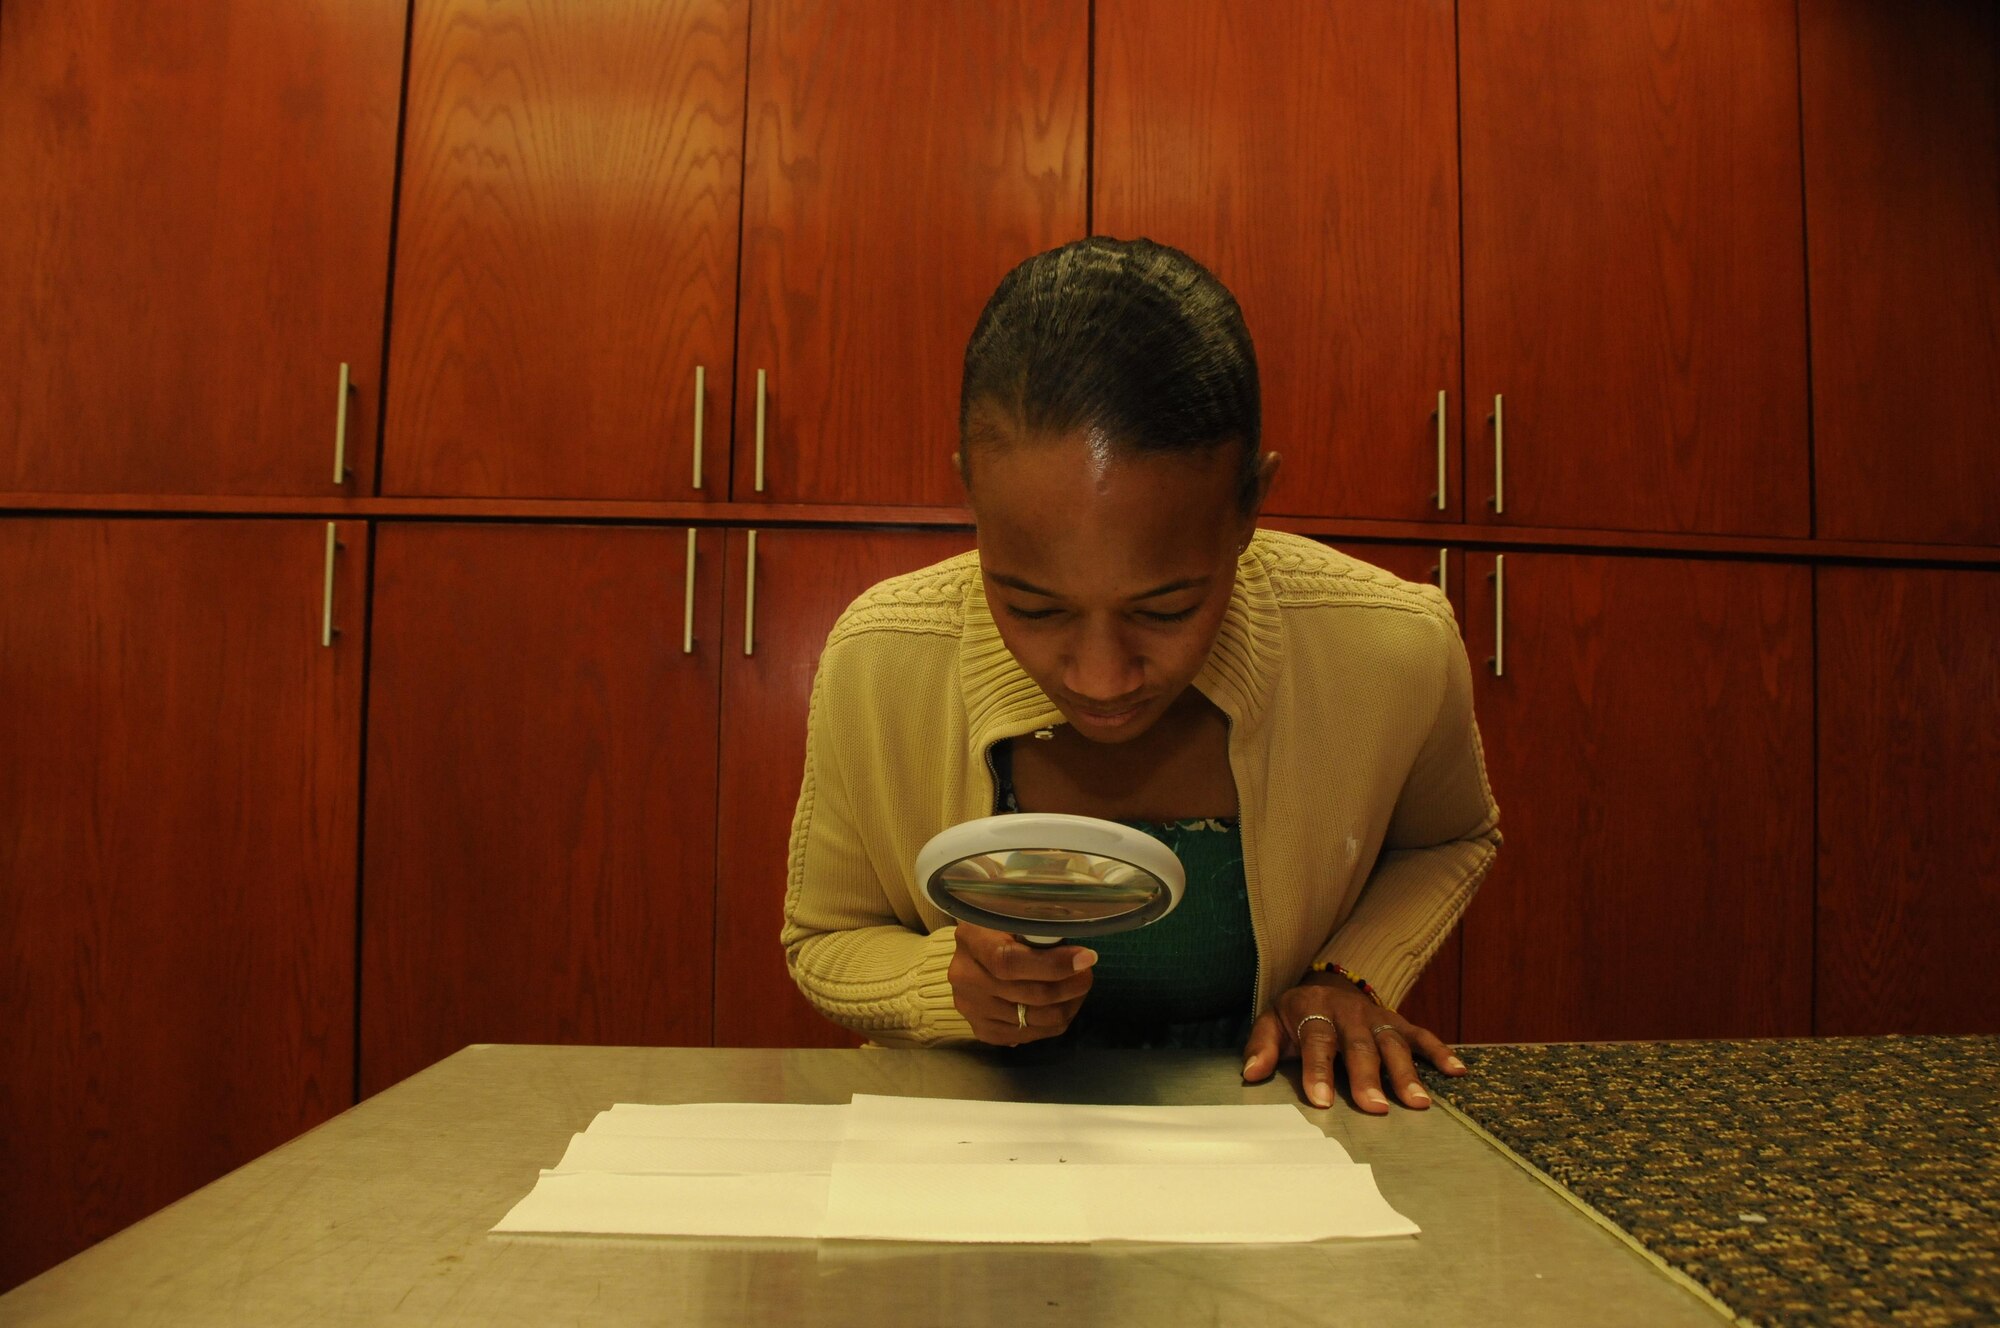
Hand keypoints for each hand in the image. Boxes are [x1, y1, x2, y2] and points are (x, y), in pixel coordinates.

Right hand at [948, 922, 1096, 1044]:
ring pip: (1032, 1021)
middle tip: (1087, 973)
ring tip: (1078, 988)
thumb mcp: (1015, 912)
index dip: (1052, 965)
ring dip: (1067, 1006)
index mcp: (971, 939)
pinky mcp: (982, 1029)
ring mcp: (971, 1008)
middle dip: (1069, 987)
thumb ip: (1040, 925)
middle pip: (1027, 995)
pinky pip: (1027, 1036)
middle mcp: (965, 978)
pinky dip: (1052, 1024)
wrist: (974, 949)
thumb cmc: (1002, 924)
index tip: (1086, 958)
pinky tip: (1061, 1005)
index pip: (1009, 961)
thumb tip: (1078, 951)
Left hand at [1241, 974, 1466, 1112]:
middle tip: (1376, 1109)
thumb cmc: (1296, 1016)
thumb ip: (1261, 1047)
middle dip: (1367, 1077)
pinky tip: (1457, 1072)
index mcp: (1313, 1011)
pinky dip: (1440, 1051)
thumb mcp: (1271, 1022)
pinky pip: (1422, 1035)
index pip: (1315, 1042)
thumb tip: (1251, 1073)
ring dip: (1406, 1072)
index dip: (1318, 1071)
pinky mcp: (1398, 1021)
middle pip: (1359, 1047)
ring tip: (1418, 1103)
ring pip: (1393, 1044)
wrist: (1325, 986)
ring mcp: (1376, 1017)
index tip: (1321, 1101)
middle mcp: (1349, 1013)